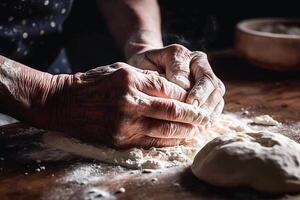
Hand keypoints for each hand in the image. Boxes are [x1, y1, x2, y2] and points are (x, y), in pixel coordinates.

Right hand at [31, 62, 207, 147]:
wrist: (64, 103)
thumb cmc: (93, 83)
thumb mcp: (121, 70)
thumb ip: (148, 81)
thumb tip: (175, 92)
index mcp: (131, 81)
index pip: (170, 89)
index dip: (188, 95)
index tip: (198, 100)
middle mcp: (130, 103)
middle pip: (174, 111)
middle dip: (196, 116)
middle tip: (209, 118)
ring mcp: (125, 124)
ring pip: (167, 131)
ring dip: (187, 131)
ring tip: (200, 130)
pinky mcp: (120, 140)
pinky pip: (152, 143)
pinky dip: (170, 141)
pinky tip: (181, 139)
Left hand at [128, 44, 224, 127]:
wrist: (144, 69)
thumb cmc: (147, 64)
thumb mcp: (156, 58)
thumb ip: (172, 66)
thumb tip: (185, 84)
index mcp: (196, 60)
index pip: (206, 77)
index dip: (200, 92)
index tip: (190, 103)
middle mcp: (205, 73)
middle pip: (216, 90)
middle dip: (205, 106)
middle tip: (193, 118)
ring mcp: (207, 88)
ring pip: (217, 102)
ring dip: (208, 115)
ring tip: (196, 126)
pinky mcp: (205, 101)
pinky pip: (212, 112)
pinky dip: (206, 121)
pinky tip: (196, 129)